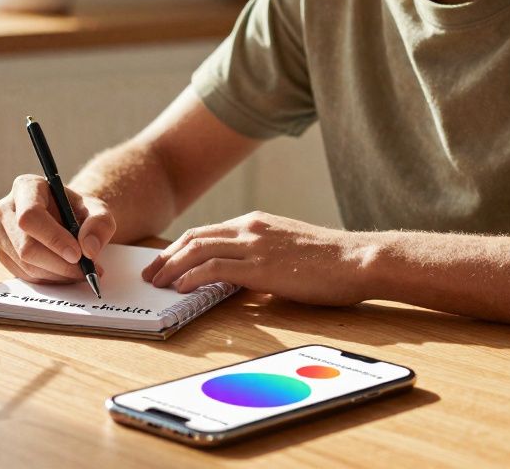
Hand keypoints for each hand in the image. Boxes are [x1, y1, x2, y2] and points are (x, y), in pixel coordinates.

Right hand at [0, 174, 115, 282]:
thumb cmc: (78, 211)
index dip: (53, 238)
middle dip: (60, 264)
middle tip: (86, 269)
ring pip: (26, 265)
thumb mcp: (98, 210)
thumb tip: (89, 248)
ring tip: (81, 270)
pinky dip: (50, 279)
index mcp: (26, 187)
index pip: (30, 216)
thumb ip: (100, 224)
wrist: (66, 220)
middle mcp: (6, 209)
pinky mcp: (2, 254)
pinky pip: (25, 276)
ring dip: (58, 274)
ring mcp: (0, 233)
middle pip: (26, 246)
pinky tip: (65, 272)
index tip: (77, 254)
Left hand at [140, 212, 376, 305]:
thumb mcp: (288, 248)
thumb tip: (243, 277)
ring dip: (172, 267)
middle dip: (167, 256)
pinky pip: (214, 268)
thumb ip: (262, 256)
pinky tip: (181, 288)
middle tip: (151, 273)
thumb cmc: (331, 260)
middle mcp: (250, 227)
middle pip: (194, 238)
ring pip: (197, 250)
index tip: (165, 262)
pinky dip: (192, 276)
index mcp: (256, 222)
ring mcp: (254, 245)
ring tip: (158, 283)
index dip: (180, 247)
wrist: (358, 259)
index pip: (206, 232)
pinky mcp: (260, 266)